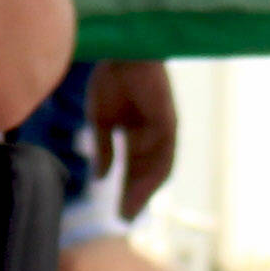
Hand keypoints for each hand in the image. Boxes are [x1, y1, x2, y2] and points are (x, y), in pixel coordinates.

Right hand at [87, 57, 180, 221]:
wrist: (121, 51)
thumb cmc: (110, 78)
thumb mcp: (101, 120)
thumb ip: (103, 148)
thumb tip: (101, 177)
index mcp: (136, 134)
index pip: (133, 169)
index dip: (126, 191)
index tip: (118, 213)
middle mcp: (152, 135)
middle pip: (147, 173)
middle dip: (136, 196)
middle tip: (125, 219)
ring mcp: (162, 129)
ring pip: (158, 167)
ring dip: (146, 189)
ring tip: (132, 208)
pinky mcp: (169, 120)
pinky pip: (165, 151)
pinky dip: (153, 167)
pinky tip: (140, 182)